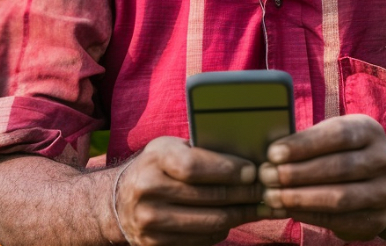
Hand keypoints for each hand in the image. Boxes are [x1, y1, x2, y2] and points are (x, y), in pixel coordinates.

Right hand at [113, 136, 266, 245]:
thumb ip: (201, 152)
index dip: (228, 170)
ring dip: (241, 214)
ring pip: (212, 222)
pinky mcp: (156, 244)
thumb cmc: (157, 167)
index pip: (194, 167)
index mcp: (154, 159)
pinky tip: (235, 218)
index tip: (253, 171)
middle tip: (267, 191)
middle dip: (245, 194)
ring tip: (259, 206)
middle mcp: (148, 190)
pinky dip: (224, 229)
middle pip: (210, 197)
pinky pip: (203, 239)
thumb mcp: (170, 149)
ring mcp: (150, 221)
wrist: (119, 201)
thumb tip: (249, 159)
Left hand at [257, 114, 385, 242]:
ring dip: (301, 198)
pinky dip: (310, 215)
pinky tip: (289, 210)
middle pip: (338, 167)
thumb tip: (271, 154)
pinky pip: (340, 219)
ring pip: (340, 197)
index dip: (304, 145)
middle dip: (297, 173)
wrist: (381, 185)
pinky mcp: (377, 219)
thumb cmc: (342, 154)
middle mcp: (384, 160)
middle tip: (267, 176)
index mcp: (370, 131)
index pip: (338, 135)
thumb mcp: (332, 138)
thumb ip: (309, 142)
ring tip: (272, 196)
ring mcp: (385, 192)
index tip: (273, 153)